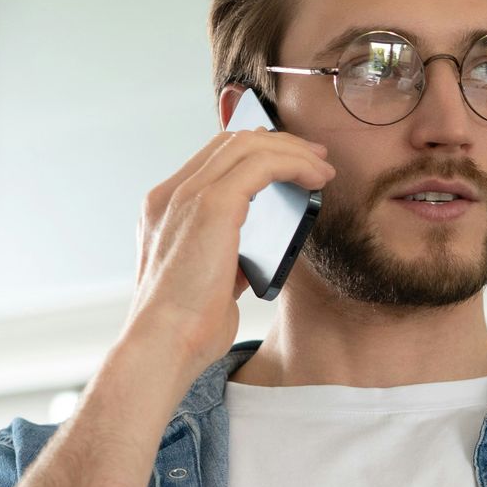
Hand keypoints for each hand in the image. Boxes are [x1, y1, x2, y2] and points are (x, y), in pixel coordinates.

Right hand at [125, 129, 334, 377]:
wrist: (165, 344)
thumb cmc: (189, 325)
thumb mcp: (211, 278)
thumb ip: (231, 252)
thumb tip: (266, 242)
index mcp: (164, 209)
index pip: (213, 159)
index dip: (257, 152)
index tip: (293, 164)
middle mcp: (170, 195)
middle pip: (231, 142)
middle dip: (280, 143)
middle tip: (316, 158)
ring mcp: (186, 196)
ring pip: (248, 146)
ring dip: (293, 152)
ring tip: (323, 170)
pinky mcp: (210, 206)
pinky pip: (261, 165)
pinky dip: (294, 165)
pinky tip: (316, 180)